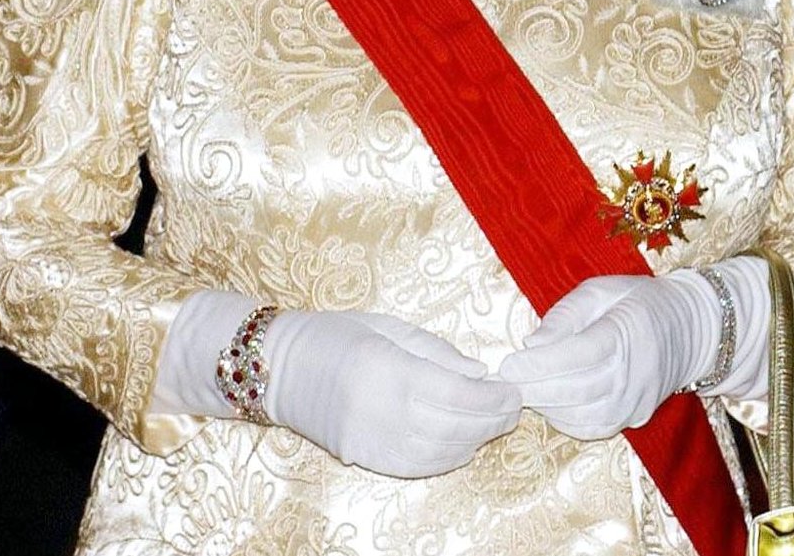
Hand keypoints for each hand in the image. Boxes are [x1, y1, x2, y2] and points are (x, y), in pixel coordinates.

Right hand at [262, 310, 521, 476]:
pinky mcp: (364, 460)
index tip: (512, 390)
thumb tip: (481, 374)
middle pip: (453, 427)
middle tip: (512, 407)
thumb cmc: (337, 335)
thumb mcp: (389, 327)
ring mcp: (370, 442)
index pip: (455, 394)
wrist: (280, 367)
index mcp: (386, 368)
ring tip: (493, 422)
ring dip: (474, 440)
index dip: (491, 398)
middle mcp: (379, 411)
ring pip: (440, 453)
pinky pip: (418, 467)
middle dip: (491, 420)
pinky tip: (462, 441)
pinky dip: (447, 457)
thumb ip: (437, 352)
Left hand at [499, 262, 766, 439]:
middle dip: (534, 389)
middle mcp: (634, 373)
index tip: (509, 364)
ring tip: (523, 389)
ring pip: (583, 416)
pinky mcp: (635, 417)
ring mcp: (637, 401)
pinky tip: (549, 403)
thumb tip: (531, 345)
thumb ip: (565, 314)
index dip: (541, 364)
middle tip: (504, 381)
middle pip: (577, 390)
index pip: (579, 355)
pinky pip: (595, 428)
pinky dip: (566, 421)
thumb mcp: (600, 290)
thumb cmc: (636, 301)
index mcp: (626, 332)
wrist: (687, 328)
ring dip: (546, 406)